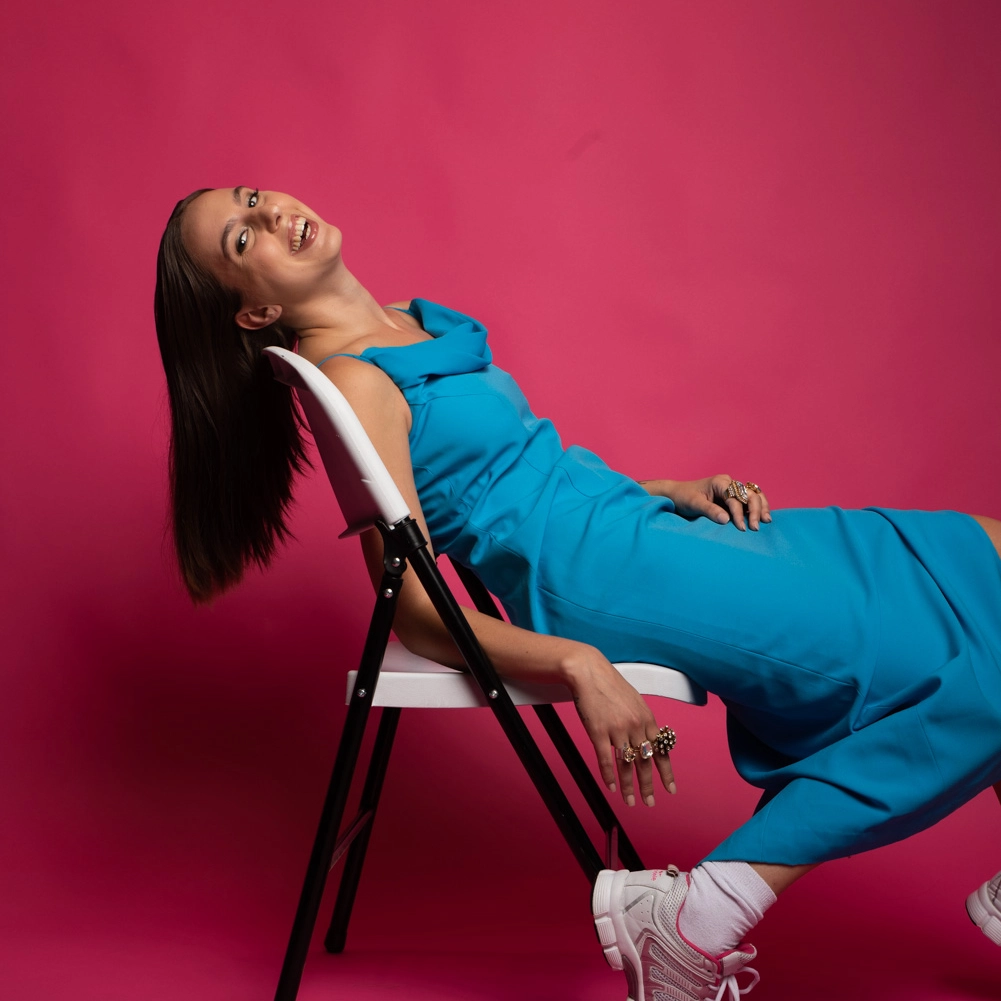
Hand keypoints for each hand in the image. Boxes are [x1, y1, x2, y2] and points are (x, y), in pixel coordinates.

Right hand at [565, 645, 675, 807]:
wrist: (588, 672)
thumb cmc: (610, 685)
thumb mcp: (634, 701)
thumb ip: (642, 720)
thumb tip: (648, 739)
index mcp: (647, 718)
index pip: (661, 751)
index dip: (666, 772)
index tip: (670, 789)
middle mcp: (635, 725)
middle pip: (645, 762)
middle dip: (648, 785)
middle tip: (649, 802)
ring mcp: (617, 729)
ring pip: (626, 764)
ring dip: (629, 786)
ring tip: (630, 800)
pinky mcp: (598, 732)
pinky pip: (606, 759)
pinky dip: (609, 776)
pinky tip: (611, 787)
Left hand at [642, 475, 770, 530]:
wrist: (677, 495)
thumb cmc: (684, 498)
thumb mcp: (694, 504)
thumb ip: (710, 510)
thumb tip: (726, 520)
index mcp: (720, 482)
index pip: (735, 498)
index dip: (739, 514)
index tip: (742, 528)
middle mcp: (729, 483)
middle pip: (749, 494)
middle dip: (755, 510)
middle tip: (755, 528)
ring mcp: (733, 489)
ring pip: (754, 495)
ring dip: (761, 507)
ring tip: (766, 521)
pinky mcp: (733, 496)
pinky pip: (750, 499)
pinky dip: (758, 507)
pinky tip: (763, 517)